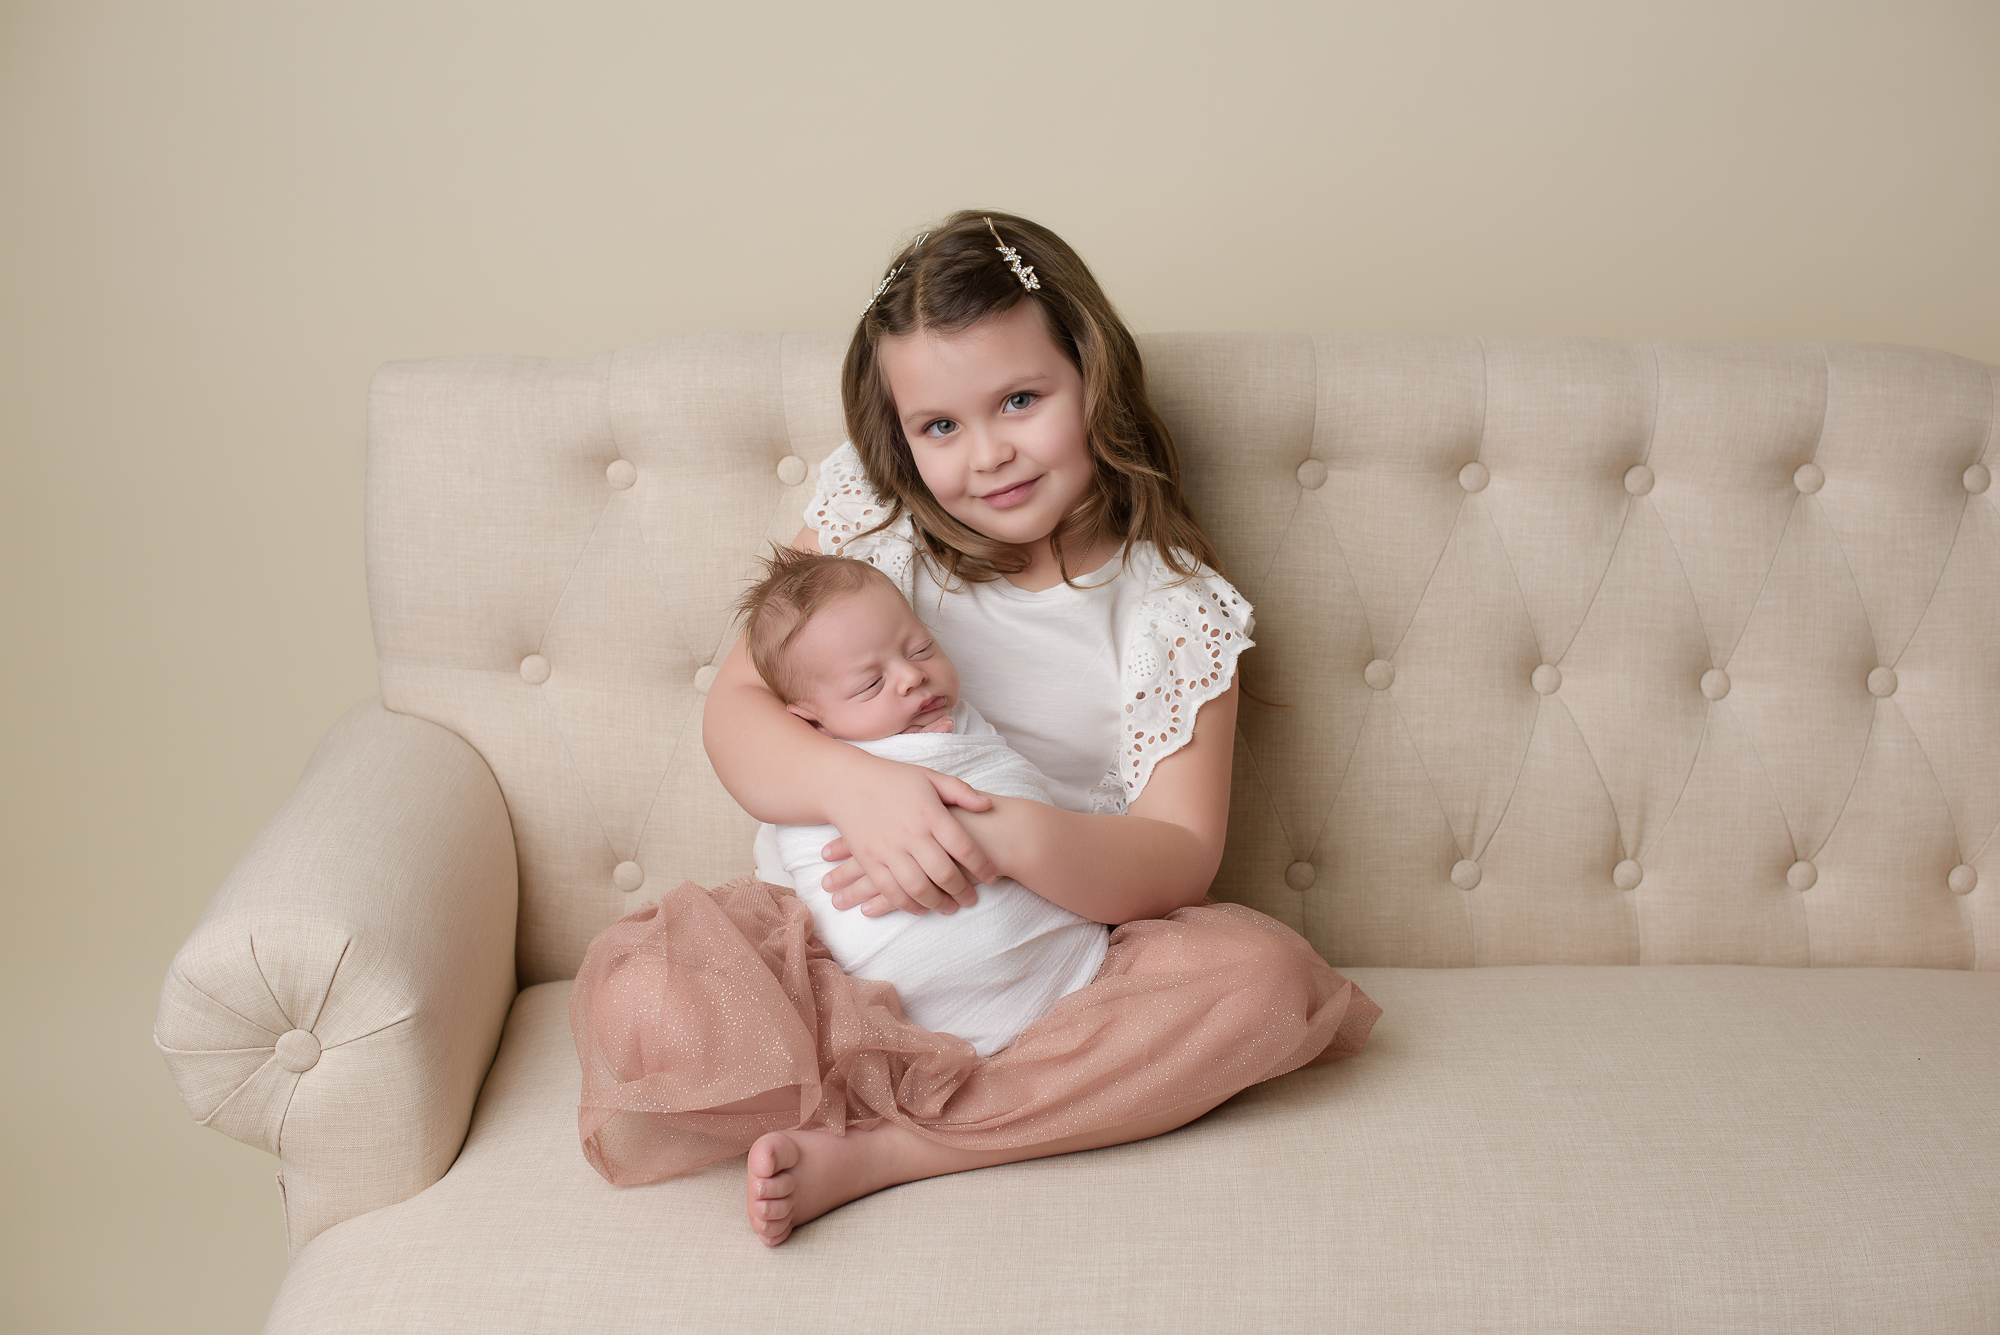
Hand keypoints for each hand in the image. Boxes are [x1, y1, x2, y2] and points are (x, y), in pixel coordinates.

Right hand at [820, 764, 997, 915]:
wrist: (847, 783)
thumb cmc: (893, 779)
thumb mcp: (930, 777)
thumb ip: (960, 792)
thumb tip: (988, 806)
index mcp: (930, 813)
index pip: (964, 847)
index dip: (982, 866)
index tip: (992, 877)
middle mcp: (911, 834)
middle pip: (943, 873)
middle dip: (962, 891)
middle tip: (971, 900)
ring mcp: (888, 850)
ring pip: (918, 887)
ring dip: (937, 903)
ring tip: (949, 908)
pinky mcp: (870, 861)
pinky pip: (890, 890)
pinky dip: (907, 904)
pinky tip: (920, 908)